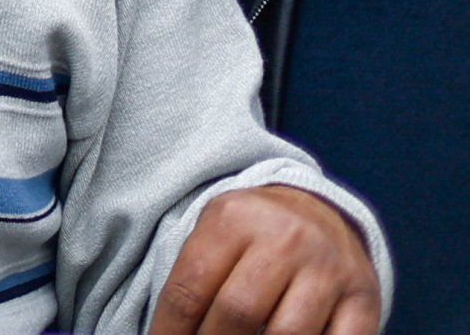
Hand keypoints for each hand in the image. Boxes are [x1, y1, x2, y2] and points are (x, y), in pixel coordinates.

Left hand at [149, 185, 377, 334]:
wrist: (320, 212)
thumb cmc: (252, 235)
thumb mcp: (214, 235)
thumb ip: (193, 281)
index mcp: (233, 219)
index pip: (189, 289)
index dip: (169, 331)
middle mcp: (285, 239)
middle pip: (237, 313)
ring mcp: (329, 270)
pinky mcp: (364, 299)